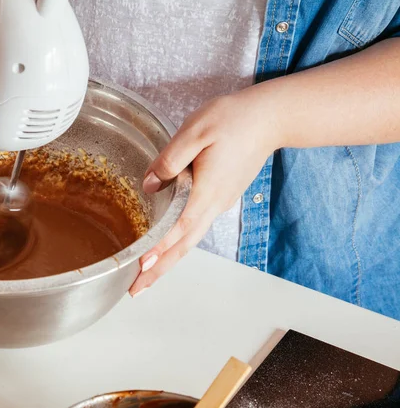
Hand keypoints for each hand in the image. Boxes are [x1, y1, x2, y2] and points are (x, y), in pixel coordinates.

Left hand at [129, 89, 281, 295]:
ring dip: (169, 259)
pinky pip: (196, 226)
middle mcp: (214, 204)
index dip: (157, 250)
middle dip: (160, 269)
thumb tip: (150, 185)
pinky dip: (180, 242)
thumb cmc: (233, 120)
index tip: (140, 269)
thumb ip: (170, 160)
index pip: (177, 229)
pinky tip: (168, 243)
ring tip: (148, 274)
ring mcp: (220, 202)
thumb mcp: (195, 132)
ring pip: (190, 239)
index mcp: (205, 191)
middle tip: (137, 288)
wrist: (270, 119)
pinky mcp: (221, 195)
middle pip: (184, 245)